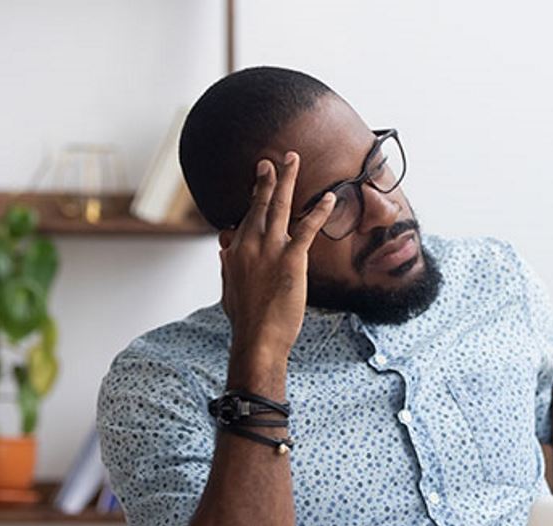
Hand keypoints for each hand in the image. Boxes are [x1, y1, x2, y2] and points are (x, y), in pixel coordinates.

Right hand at [220, 152, 334, 375]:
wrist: (257, 338)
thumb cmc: (246, 321)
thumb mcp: (228, 290)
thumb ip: (227, 267)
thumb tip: (223, 251)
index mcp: (234, 252)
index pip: (244, 219)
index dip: (253, 201)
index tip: (258, 185)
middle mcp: (249, 244)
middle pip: (258, 204)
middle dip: (266, 180)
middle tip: (270, 160)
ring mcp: (269, 250)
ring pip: (279, 206)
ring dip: (286, 180)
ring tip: (292, 160)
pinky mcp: (291, 259)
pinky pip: (307, 228)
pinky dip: (318, 211)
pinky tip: (329, 198)